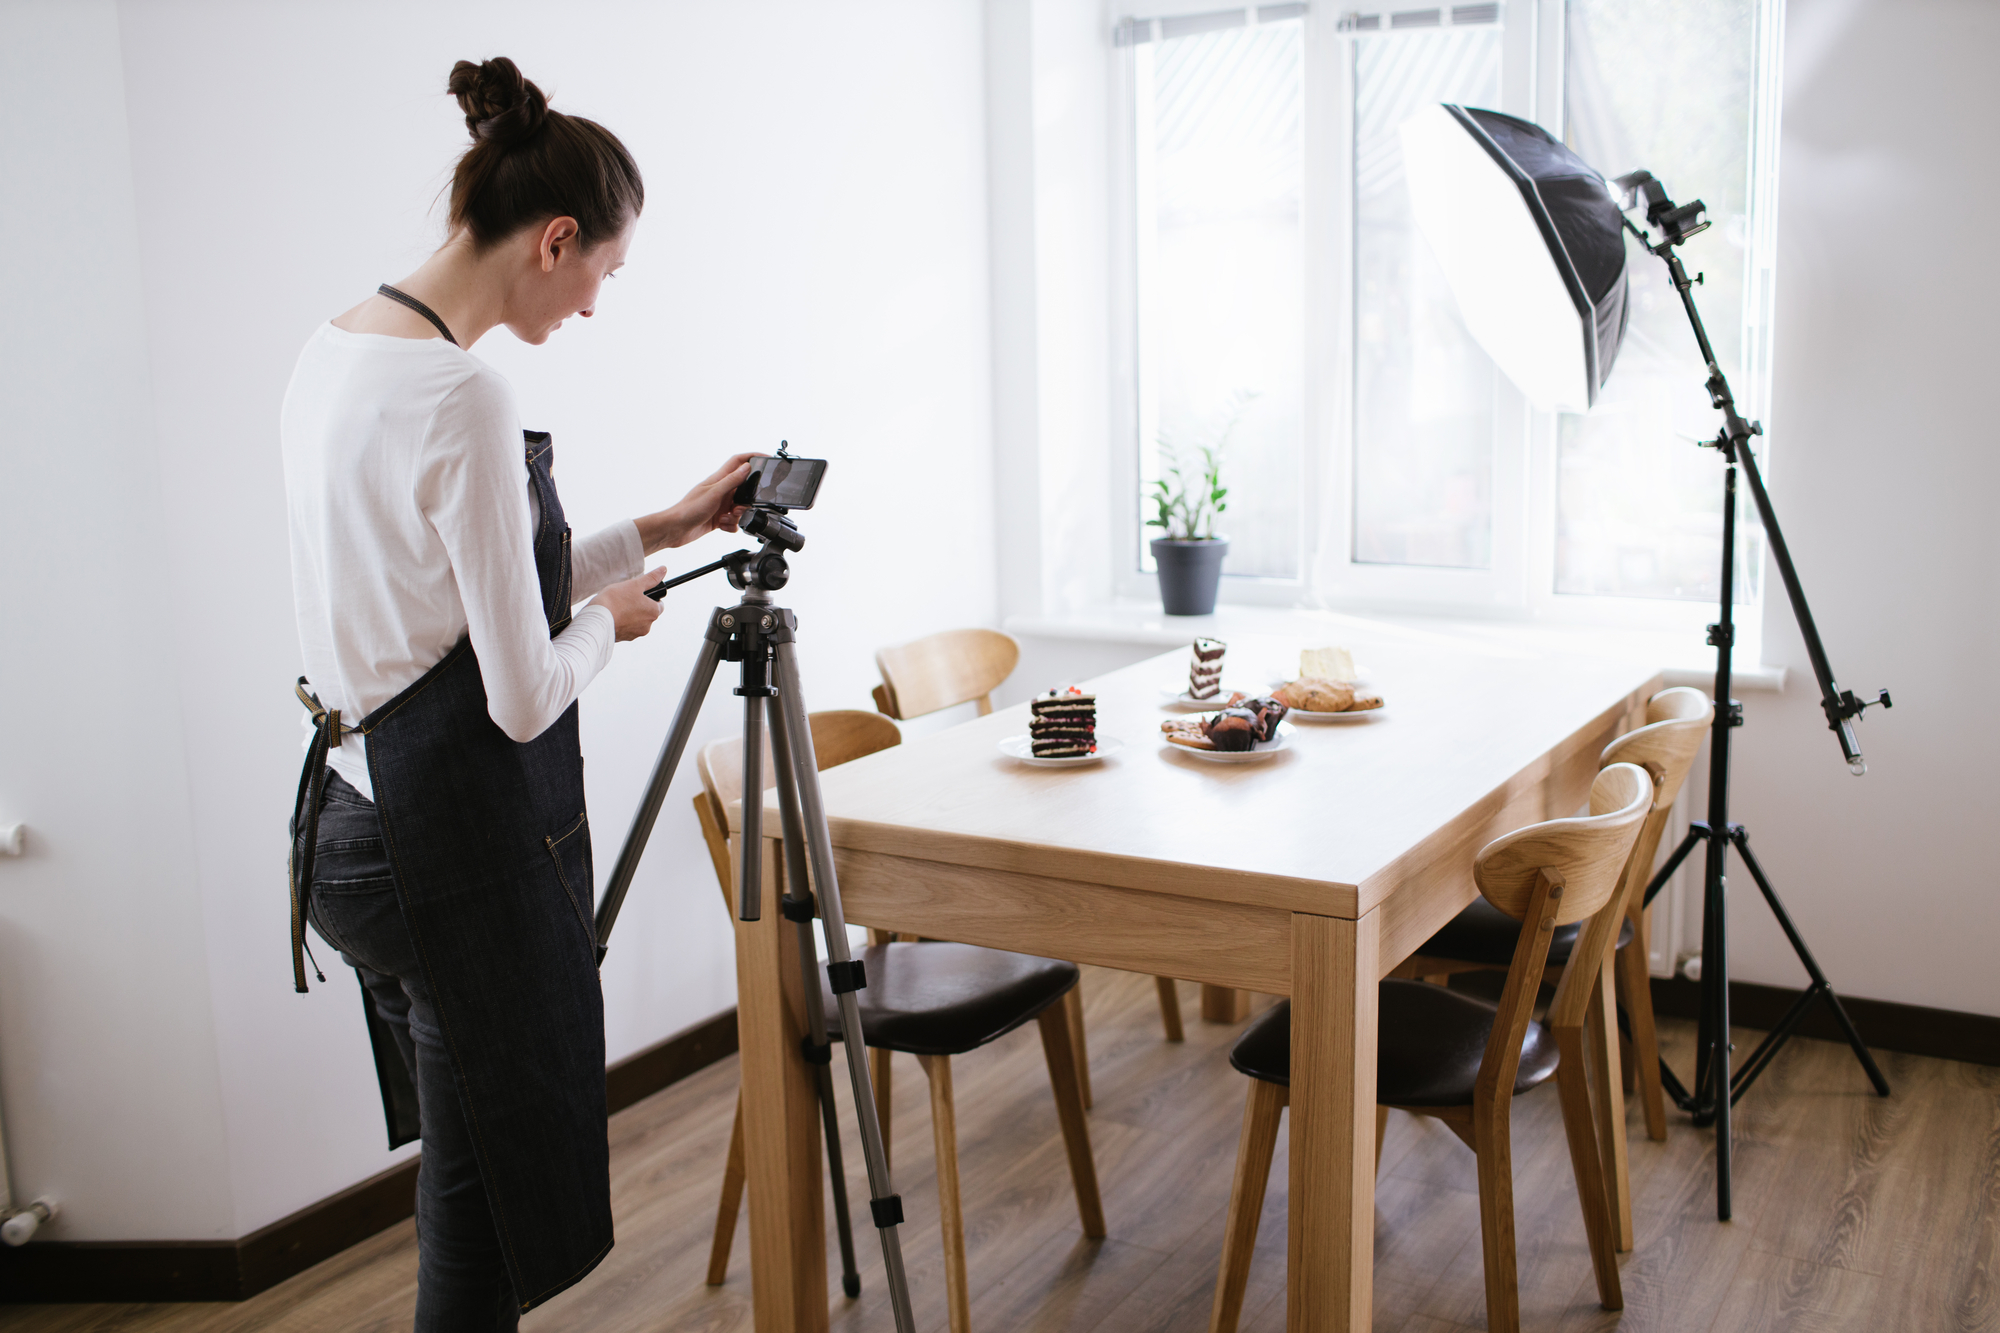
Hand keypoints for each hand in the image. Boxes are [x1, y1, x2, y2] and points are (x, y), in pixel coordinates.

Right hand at [595, 567, 666, 641]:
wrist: (596, 620)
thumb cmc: (615, 600)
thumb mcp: (635, 584)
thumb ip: (651, 578)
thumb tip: (663, 569)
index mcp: (653, 613)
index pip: (659, 604)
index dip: (650, 597)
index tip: (640, 593)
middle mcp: (647, 626)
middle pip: (646, 613)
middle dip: (639, 606)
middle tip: (625, 598)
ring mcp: (634, 634)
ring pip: (635, 621)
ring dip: (629, 614)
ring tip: (616, 606)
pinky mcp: (622, 638)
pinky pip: (624, 628)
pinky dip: (620, 622)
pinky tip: (611, 615)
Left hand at [637, 453, 755, 552]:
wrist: (675, 530)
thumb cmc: (689, 509)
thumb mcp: (714, 493)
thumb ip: (732, 480)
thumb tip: (747, 467)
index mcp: (719, 479)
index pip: (739, 461)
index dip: (753, 456)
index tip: (766, 458)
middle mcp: (721, 490)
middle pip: (744, 489)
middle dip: (747, 500)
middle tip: (738, 508)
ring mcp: (720, 504)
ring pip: (741, 508)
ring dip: (738, 516)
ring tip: (726, 518)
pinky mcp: (719, 518)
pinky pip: (734, 522)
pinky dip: (731, 525)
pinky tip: (721, 526)